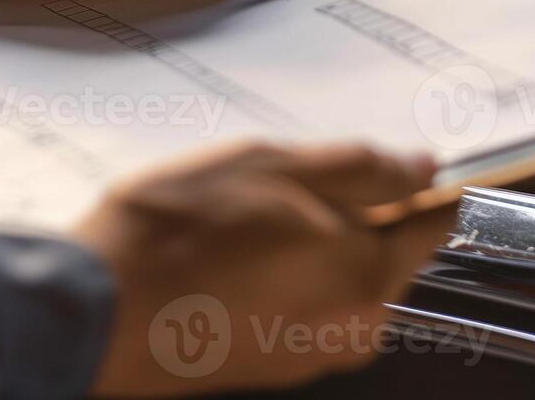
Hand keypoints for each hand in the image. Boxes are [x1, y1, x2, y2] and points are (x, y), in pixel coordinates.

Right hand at [71, 141, 440, 396]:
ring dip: (305, 244)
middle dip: (350, 214)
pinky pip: (299, 308)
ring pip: (335, 280)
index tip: (430, 171)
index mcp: (366, 273)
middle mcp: (354, 327)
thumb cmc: (177, 233)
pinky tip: (225, 253)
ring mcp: (312, 355)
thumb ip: (358, 169)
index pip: (435, 226)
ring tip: (239, 215)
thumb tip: (421, 167)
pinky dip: (276, 277)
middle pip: (381, 254)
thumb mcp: (270, 165)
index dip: (433, 191)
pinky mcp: (272, 367)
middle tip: (283, 182)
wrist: (98, 313)